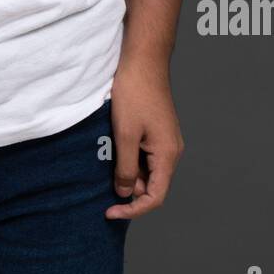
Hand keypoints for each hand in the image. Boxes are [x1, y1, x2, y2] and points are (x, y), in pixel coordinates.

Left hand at [105, 57, 184, 219]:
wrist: (143, 61)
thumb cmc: (135, 94)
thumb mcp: (125, 135)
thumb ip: (126, 168)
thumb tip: (125, 194)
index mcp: (168, 155)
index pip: (155, 197)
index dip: (132, 210)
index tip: (109, 211)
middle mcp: (171, 151)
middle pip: (152, 185)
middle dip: (128, 188)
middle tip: (102, 180)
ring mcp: (165, 141)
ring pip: (147, 170)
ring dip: (127, 171)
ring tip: (107, 157)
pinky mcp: (157, 131)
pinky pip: (145, 155)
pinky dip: (129, 158)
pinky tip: (114, 147)